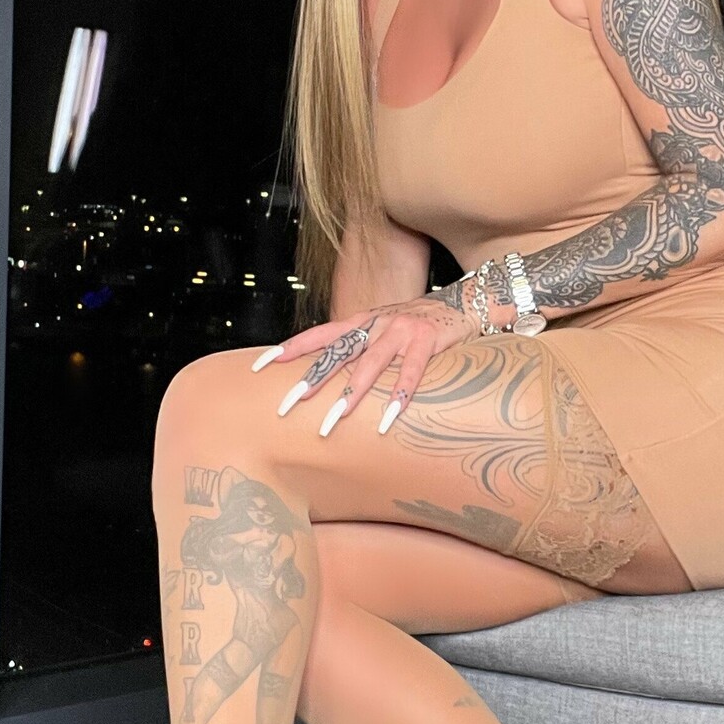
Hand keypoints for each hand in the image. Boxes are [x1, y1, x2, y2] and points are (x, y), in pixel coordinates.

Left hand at [248, 290, 486, 435]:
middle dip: (311, 380)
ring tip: (333, 420)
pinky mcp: (428, 340)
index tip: (260, 366)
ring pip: (369, 365)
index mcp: (361, 321)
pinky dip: (400, 395)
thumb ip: (359, 347)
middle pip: (336, 353)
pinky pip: (411, 372)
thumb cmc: (417, 324)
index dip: (289, 349)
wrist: (463, 302)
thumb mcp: (382, 329)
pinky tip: (391, 417)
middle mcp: (376, 324)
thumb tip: (329, 375)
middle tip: (288, 405)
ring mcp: (401, 331)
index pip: (318, 335)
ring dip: (350, 395)